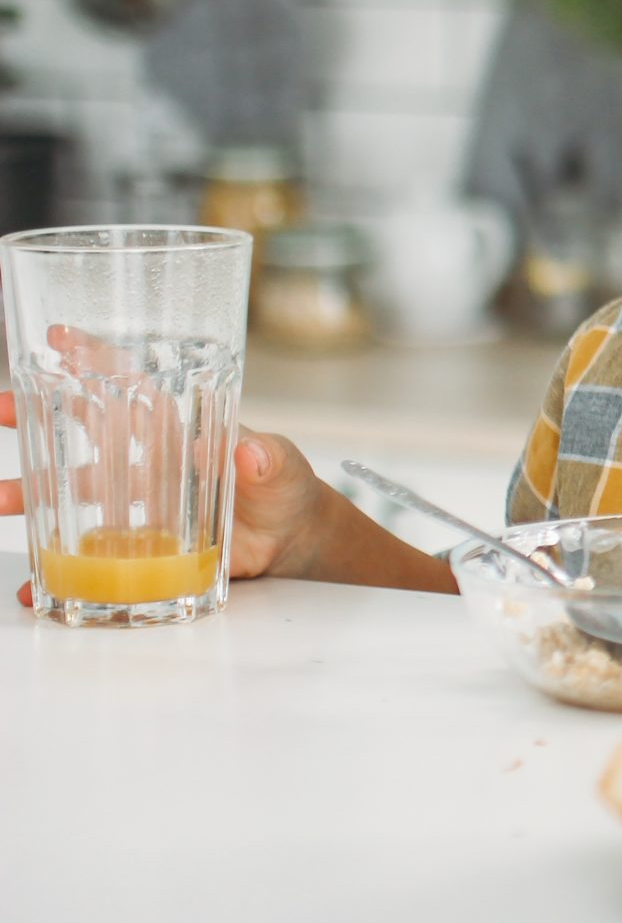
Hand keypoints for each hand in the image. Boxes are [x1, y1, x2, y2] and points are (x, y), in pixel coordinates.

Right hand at [2, 392, 346, 607]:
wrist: (291, 541)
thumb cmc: (285, 488)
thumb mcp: (282, 467)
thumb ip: (269, 459)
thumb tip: (251, 452)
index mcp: (181, 430)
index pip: (135, 387)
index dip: (99, 360)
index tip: (58, 338)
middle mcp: (150, 461)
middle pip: (85, 433)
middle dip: (38, 417)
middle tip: (0, 407)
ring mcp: (140, 504)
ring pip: (76, 493)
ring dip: (33, 496)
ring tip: (0, 500)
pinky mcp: (141, 546)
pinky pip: (93, 555)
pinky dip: (61, 569)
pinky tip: (36, 584)